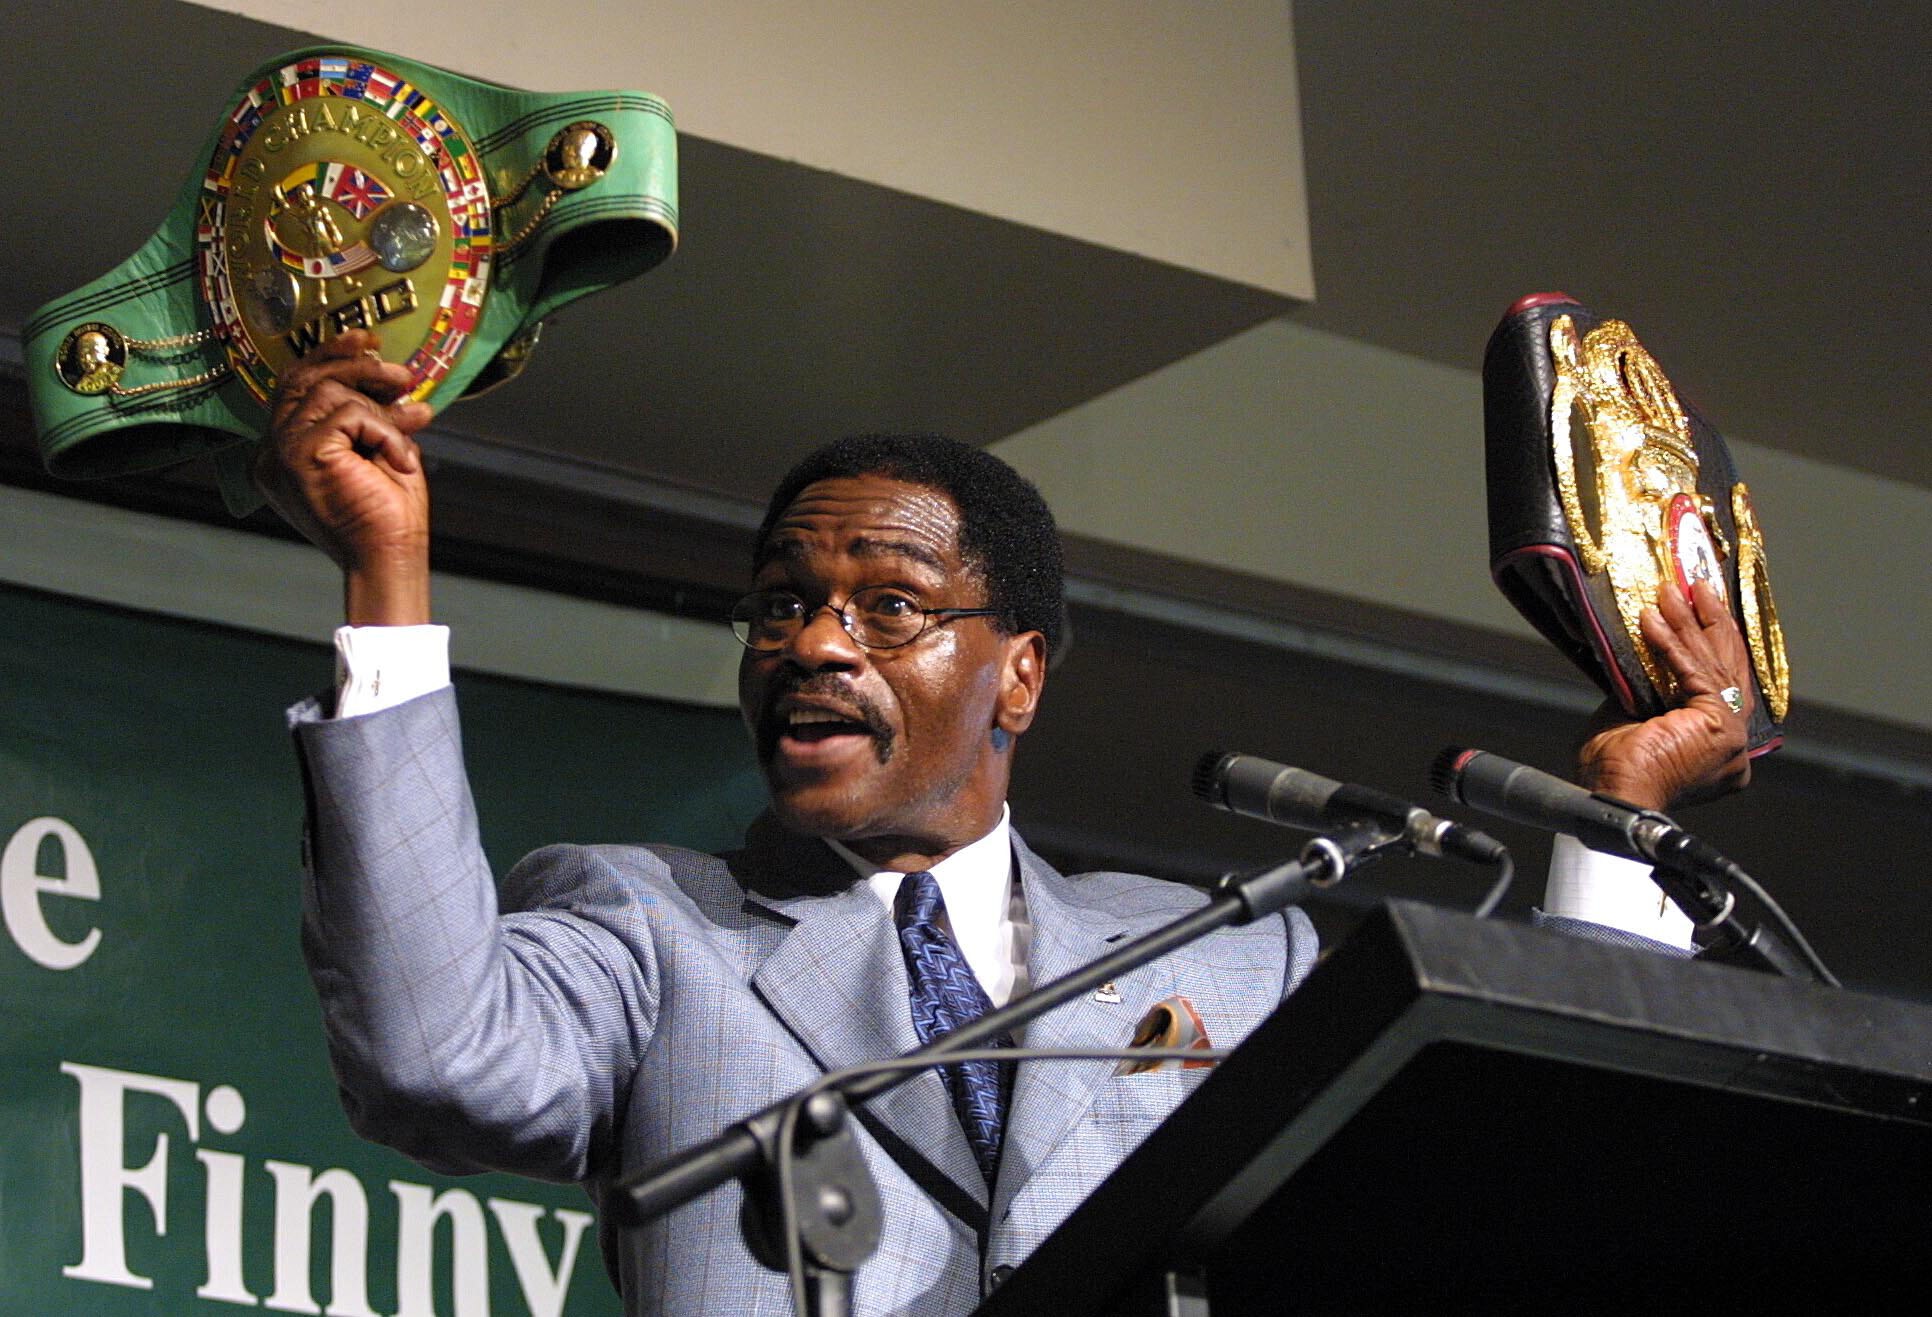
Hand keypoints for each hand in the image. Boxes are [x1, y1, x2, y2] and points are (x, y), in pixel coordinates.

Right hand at [251, 330, 434, 624]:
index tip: (368, 342)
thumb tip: (391, 376)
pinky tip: (399, 460)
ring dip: (380, 409)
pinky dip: (385, 431)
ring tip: (410, 428)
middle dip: (353, 363)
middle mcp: (271, 451)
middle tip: (399, 373)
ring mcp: (279, 451)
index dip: (329, 356)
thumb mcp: (380, 450)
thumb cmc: (388, 514)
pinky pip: (348, 414)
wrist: (390, 557)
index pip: (294, 386)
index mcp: (282, 452)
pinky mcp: (300, 454)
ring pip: (329, 392)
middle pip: (303, 378)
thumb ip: (373, 415)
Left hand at [1576, 578, 1752, 812]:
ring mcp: (1730, 736)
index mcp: (1716, 749)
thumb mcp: (1628, 720)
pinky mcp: (1717, 725)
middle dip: (1710, 623)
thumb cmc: (1615, 772)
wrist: (1614, 797)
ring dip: (1690, 623)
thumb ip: (1642, 692)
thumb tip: (1639, 658)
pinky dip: (1672, 643)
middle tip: (1699, 586)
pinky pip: (1693, 672)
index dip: (1710, 643)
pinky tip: (1656, 617)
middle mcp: (1733, 745)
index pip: (1717, 684)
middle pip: (1727, 668)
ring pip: (1712, 665)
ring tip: (1676, 590)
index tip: (1701, 609)